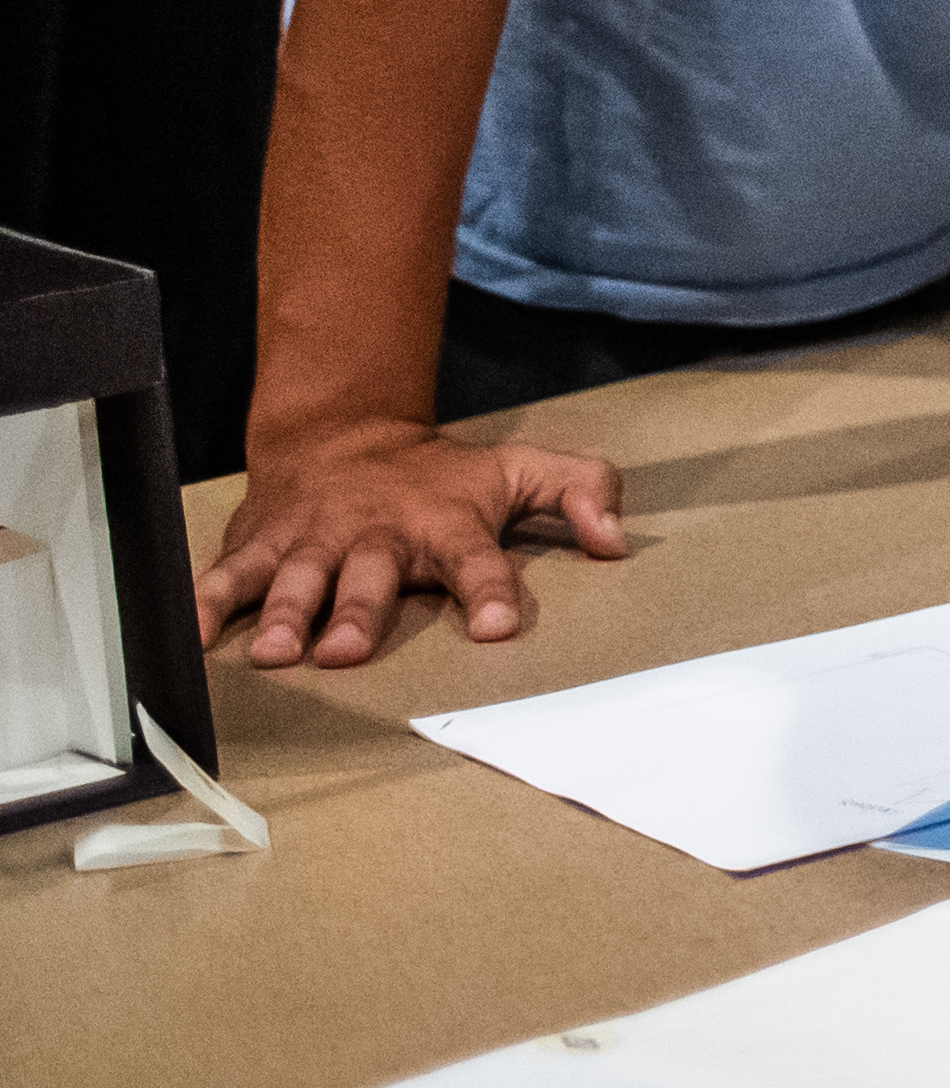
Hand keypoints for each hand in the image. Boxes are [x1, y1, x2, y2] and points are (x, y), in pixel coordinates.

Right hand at [198, 420, 631, 669]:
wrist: (344, 435)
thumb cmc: (440, 474)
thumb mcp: (521, 469)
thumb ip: (583, 491)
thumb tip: (617, 539)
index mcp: (446, 522)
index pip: (477, 559)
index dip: (491, 590)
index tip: (498, 626)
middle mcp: (378, 534)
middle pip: (370, 578)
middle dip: (359, 613)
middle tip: (350, 650)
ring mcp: (315, 540)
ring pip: (297, 579)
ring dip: (284, 614)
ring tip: (276, 651)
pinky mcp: (263, 545)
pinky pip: (230, 574)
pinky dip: (208, 601)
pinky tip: (194, 632)